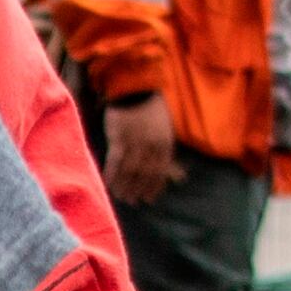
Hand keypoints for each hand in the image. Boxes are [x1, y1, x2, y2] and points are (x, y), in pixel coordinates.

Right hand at [101, 92, 180, 209]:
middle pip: (144, 174)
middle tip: (133, 201)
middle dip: (138, 189)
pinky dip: (112, 175)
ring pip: (130, 171)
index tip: (149, 198)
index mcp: (164, 144)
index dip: (154, 186)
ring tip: (121, 197)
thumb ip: (168, 153)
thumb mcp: (166, 129)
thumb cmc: (151, 109)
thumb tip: (180, 177)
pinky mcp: (118, 140)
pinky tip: (109, 185)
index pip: (160, 171)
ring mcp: (134, 144)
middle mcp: (151, 147)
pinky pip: (115, 162)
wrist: (134, 89)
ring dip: (125, 186)